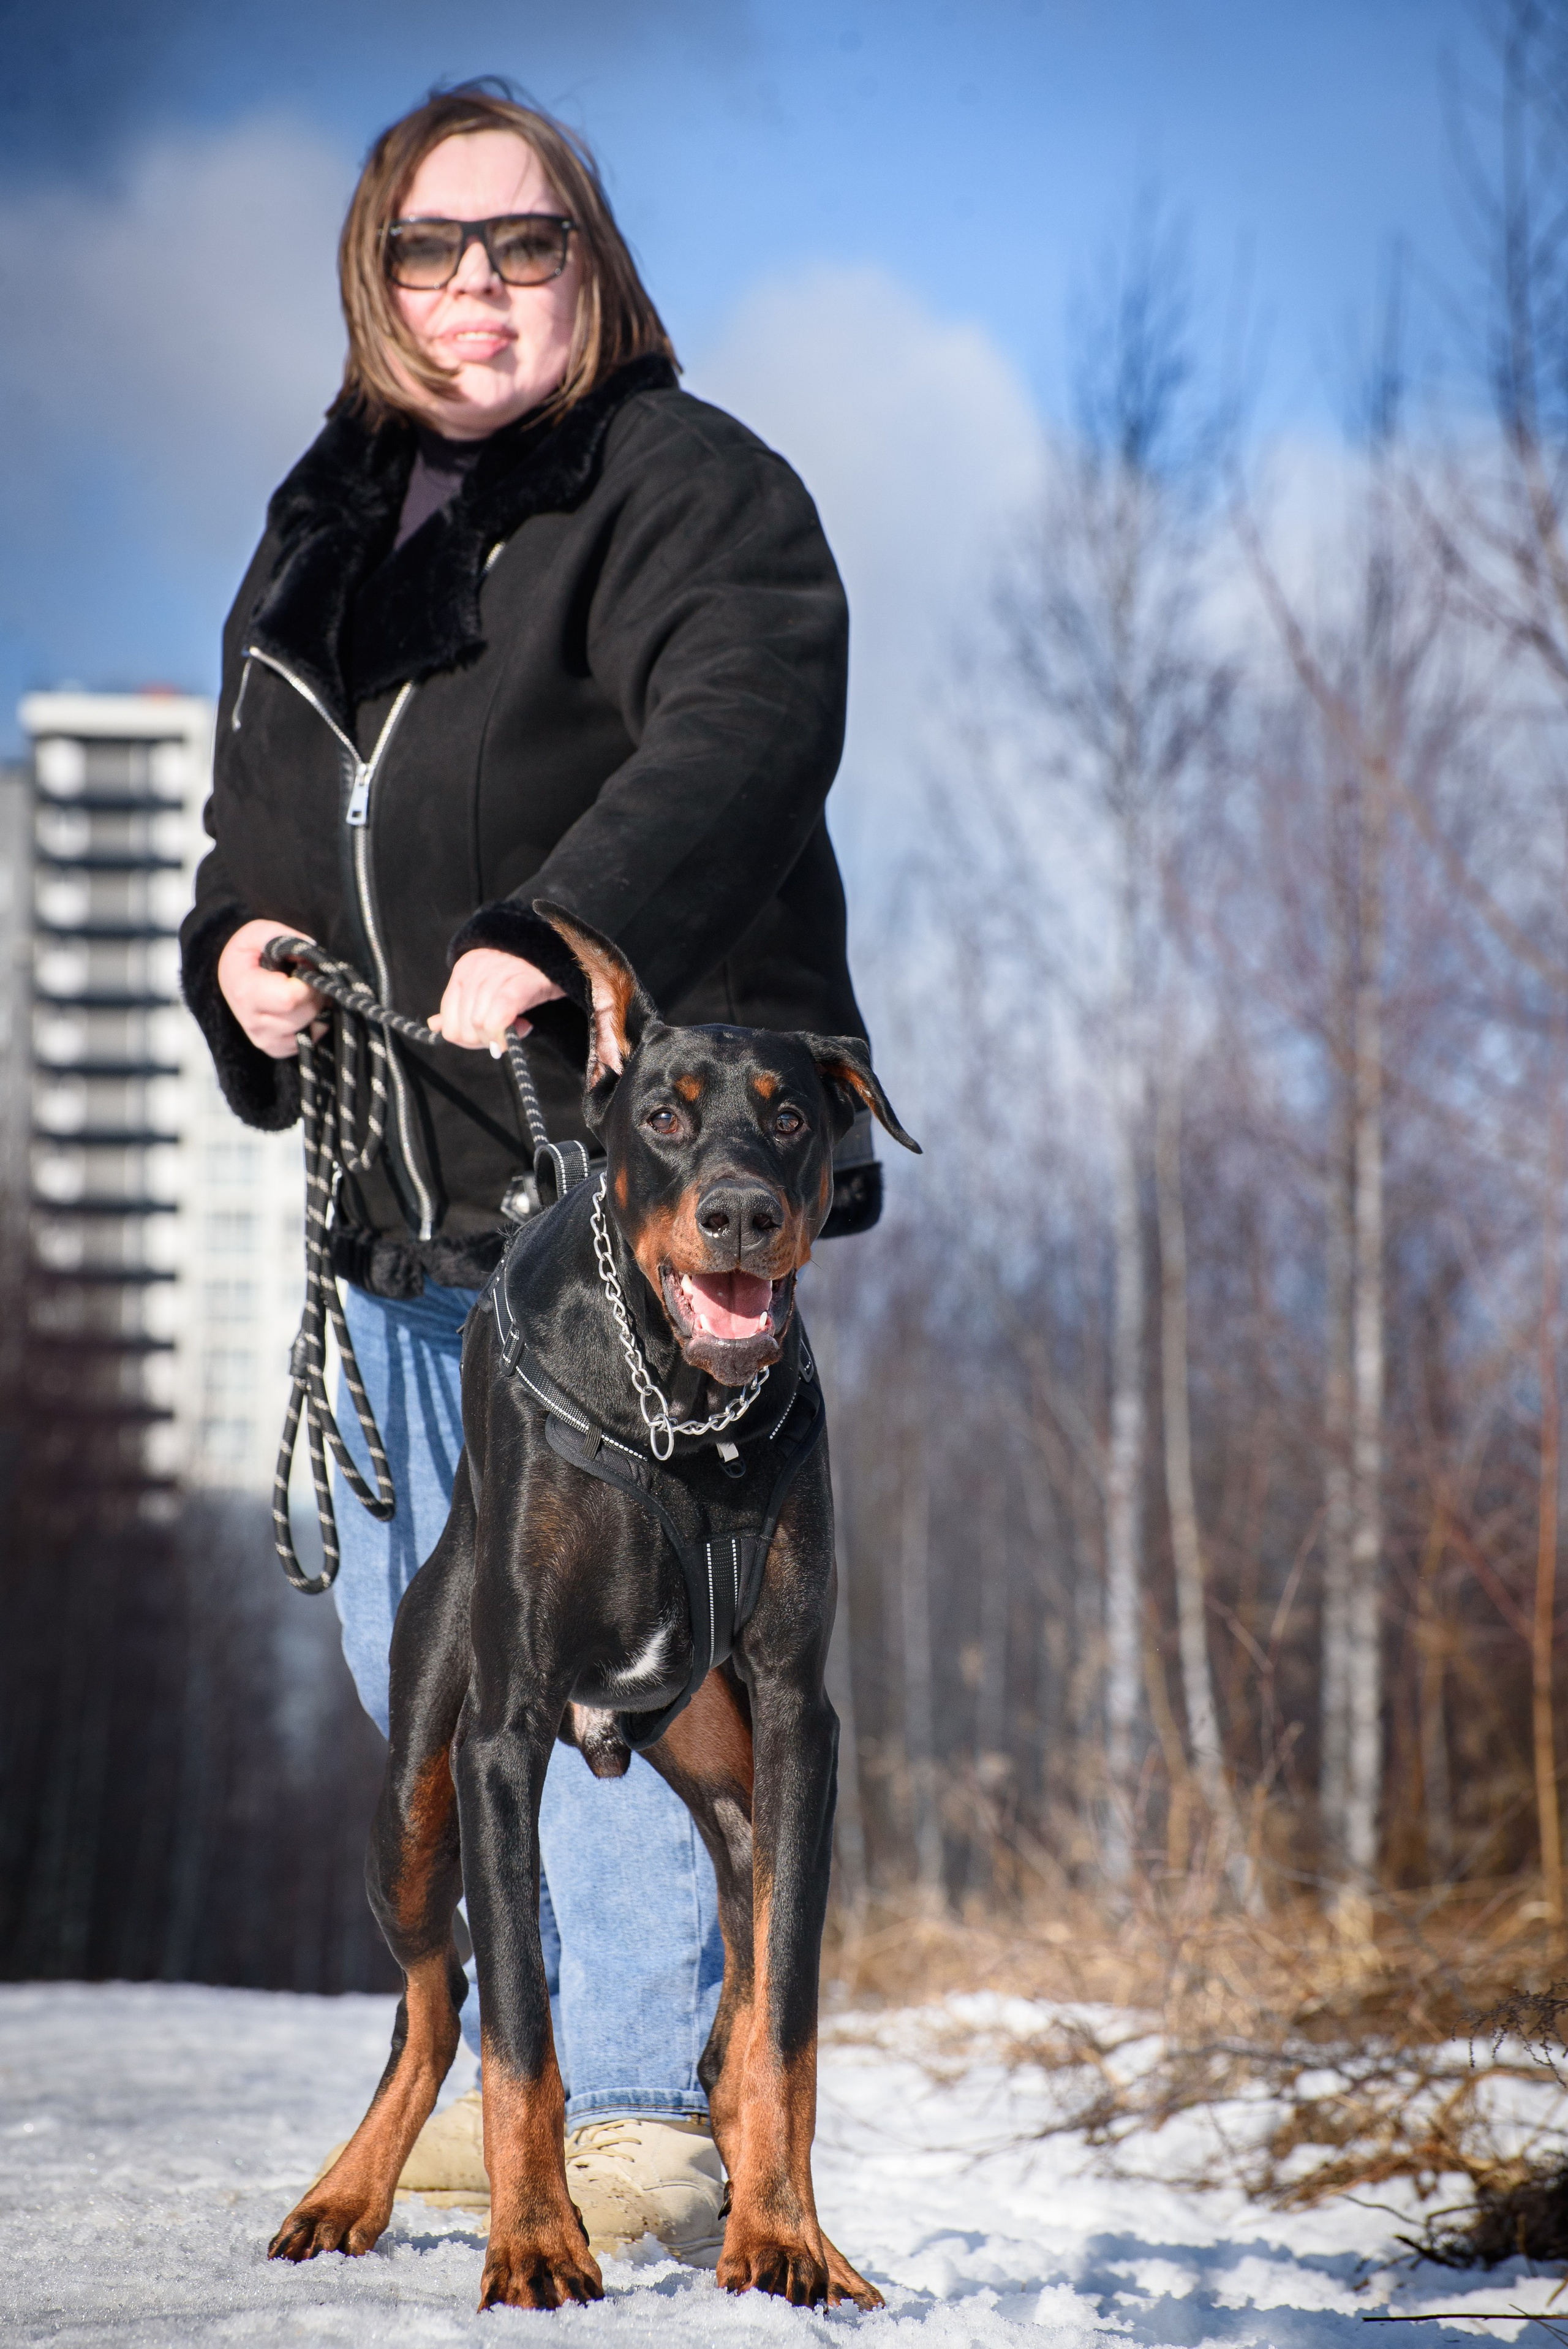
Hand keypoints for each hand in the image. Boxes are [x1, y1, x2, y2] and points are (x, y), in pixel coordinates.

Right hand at [217, 919, 325, 1058]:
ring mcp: (264, 1040)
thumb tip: (310, 950)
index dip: (307, 982)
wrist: (233, 977)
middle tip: (308, 977)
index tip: (305, 967)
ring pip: (310, 1030)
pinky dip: (314, 1024)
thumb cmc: (247, 954)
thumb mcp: (257, 933)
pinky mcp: (276, 1049)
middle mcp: (253, 1022)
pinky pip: (308, 1041)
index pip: (290, 998)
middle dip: (315, 993)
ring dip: (317, 1008)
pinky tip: (303, 1007)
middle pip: (304, 1014)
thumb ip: (280, 936)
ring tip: (305, 991)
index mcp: (246, 993)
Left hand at [429, 949, 564, 1051]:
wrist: (562, 948)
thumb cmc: (526, 972)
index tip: (488, 1037)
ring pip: (480, 1024)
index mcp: (464, 969)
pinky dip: (505, 1031)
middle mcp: (476, 968)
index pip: (448, 1019)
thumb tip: (434, 1025)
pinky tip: (522, 1027)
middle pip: (464, 1026)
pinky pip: (500, 1014)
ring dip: (500, 1037)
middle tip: (505, 1036)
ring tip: (520, 1026)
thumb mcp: (488, 986)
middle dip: (484, 1041)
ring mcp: (497, 972)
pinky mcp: (521, 979)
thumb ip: (462, 1006)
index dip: (466, 1038)